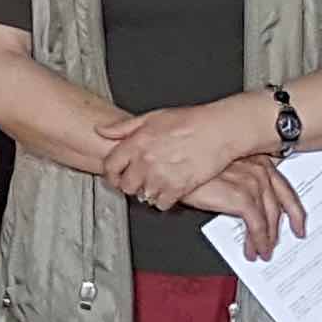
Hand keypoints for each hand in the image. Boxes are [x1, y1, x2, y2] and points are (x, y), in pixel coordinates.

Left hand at [94, 95, 272, 205]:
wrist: (219, 130)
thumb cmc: (190, 121)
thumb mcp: (152, 117)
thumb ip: (123, 127)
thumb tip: (102, 130)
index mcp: (137, 142)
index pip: (110, 165)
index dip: (111, 174)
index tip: (116, 176)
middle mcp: (146, 160)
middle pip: (126, 185)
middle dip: (130, 184)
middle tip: (139, 180)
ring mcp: (161, 176)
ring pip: (143, 196)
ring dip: (148, 192)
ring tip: (157, 182)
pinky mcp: (178, 188)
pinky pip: (161, 204)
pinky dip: (164, 200)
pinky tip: (169, 189)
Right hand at [181, 153, 305, 258]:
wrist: (177, 164)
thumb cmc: (195, 164)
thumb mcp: (223, 171)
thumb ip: (240, 184)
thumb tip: (245, 207)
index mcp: (258, 160)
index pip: (284, 187)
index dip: (294, 209)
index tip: (298, 223)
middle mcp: (260, 169)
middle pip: (282, 204)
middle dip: (283, 228)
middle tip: (282, 242)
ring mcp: (253, 183)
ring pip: (270, 218)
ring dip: (267, 239)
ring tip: (263, 252)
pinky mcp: (243, 198)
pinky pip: (257, 226)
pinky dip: (257, 241)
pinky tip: (253, 250)